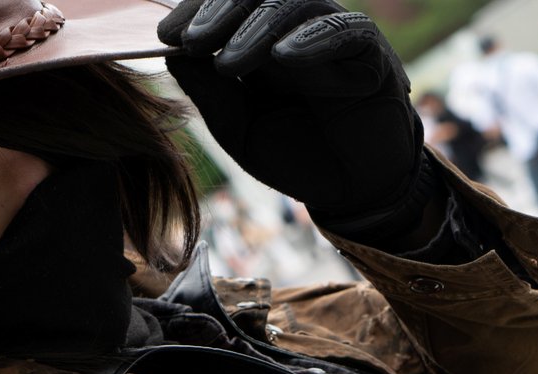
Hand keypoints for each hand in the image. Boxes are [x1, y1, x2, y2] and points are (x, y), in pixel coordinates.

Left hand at [160, 0, 436, 240]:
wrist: (350, 191)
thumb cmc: (296, 155)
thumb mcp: (239, 128)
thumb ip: (209, 92)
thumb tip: (170, 54)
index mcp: (262, 40)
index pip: (229, 5)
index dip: (197, 11)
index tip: (165, 35)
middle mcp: (297, 29)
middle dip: (221, 11)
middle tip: (192, 40)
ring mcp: (335, 38)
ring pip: (298, 4)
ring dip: (258, 27)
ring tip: (229, 60)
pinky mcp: (372, 56)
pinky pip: (347, 31)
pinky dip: (313, 39)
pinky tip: (284, 56)